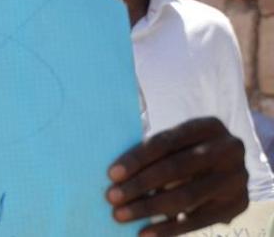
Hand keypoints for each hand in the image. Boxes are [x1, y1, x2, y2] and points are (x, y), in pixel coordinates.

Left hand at [107, 117, 248, 235]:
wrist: (224, 168)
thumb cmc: (185, 151)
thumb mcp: (175, 145)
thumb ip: (152, 155)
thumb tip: (116, 178)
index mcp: (208, 126)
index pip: (166, 142)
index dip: (137, 158)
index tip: (112, 175)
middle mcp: (229, 149)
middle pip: (176, 168)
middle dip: (140, 185)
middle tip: (112, 198)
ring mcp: (237, 177)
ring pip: (186, 196)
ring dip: (148, 208)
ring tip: (121, 215)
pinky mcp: (239, 203)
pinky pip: (200, 220)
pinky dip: (170, 228)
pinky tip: (145, 233)